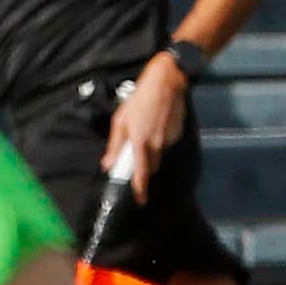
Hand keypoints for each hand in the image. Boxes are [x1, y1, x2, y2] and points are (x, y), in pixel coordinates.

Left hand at [105, 55, 188, 193]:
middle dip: (144, 168)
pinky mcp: (177, 134)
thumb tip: (108, 164)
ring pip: (159, 156)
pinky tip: (156, 125)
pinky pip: (166, 145)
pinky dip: (160, 141)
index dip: (140, 190)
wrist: (166, 83)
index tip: (140, 200)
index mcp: (140, 143)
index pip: (141, 175)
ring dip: (151, 152)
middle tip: (136, 155)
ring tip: (146, 131)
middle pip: (151, 168)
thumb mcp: (120, 121)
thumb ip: (115, 146)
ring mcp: (169, 140)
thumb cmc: (139, 100)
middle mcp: (156, 145)